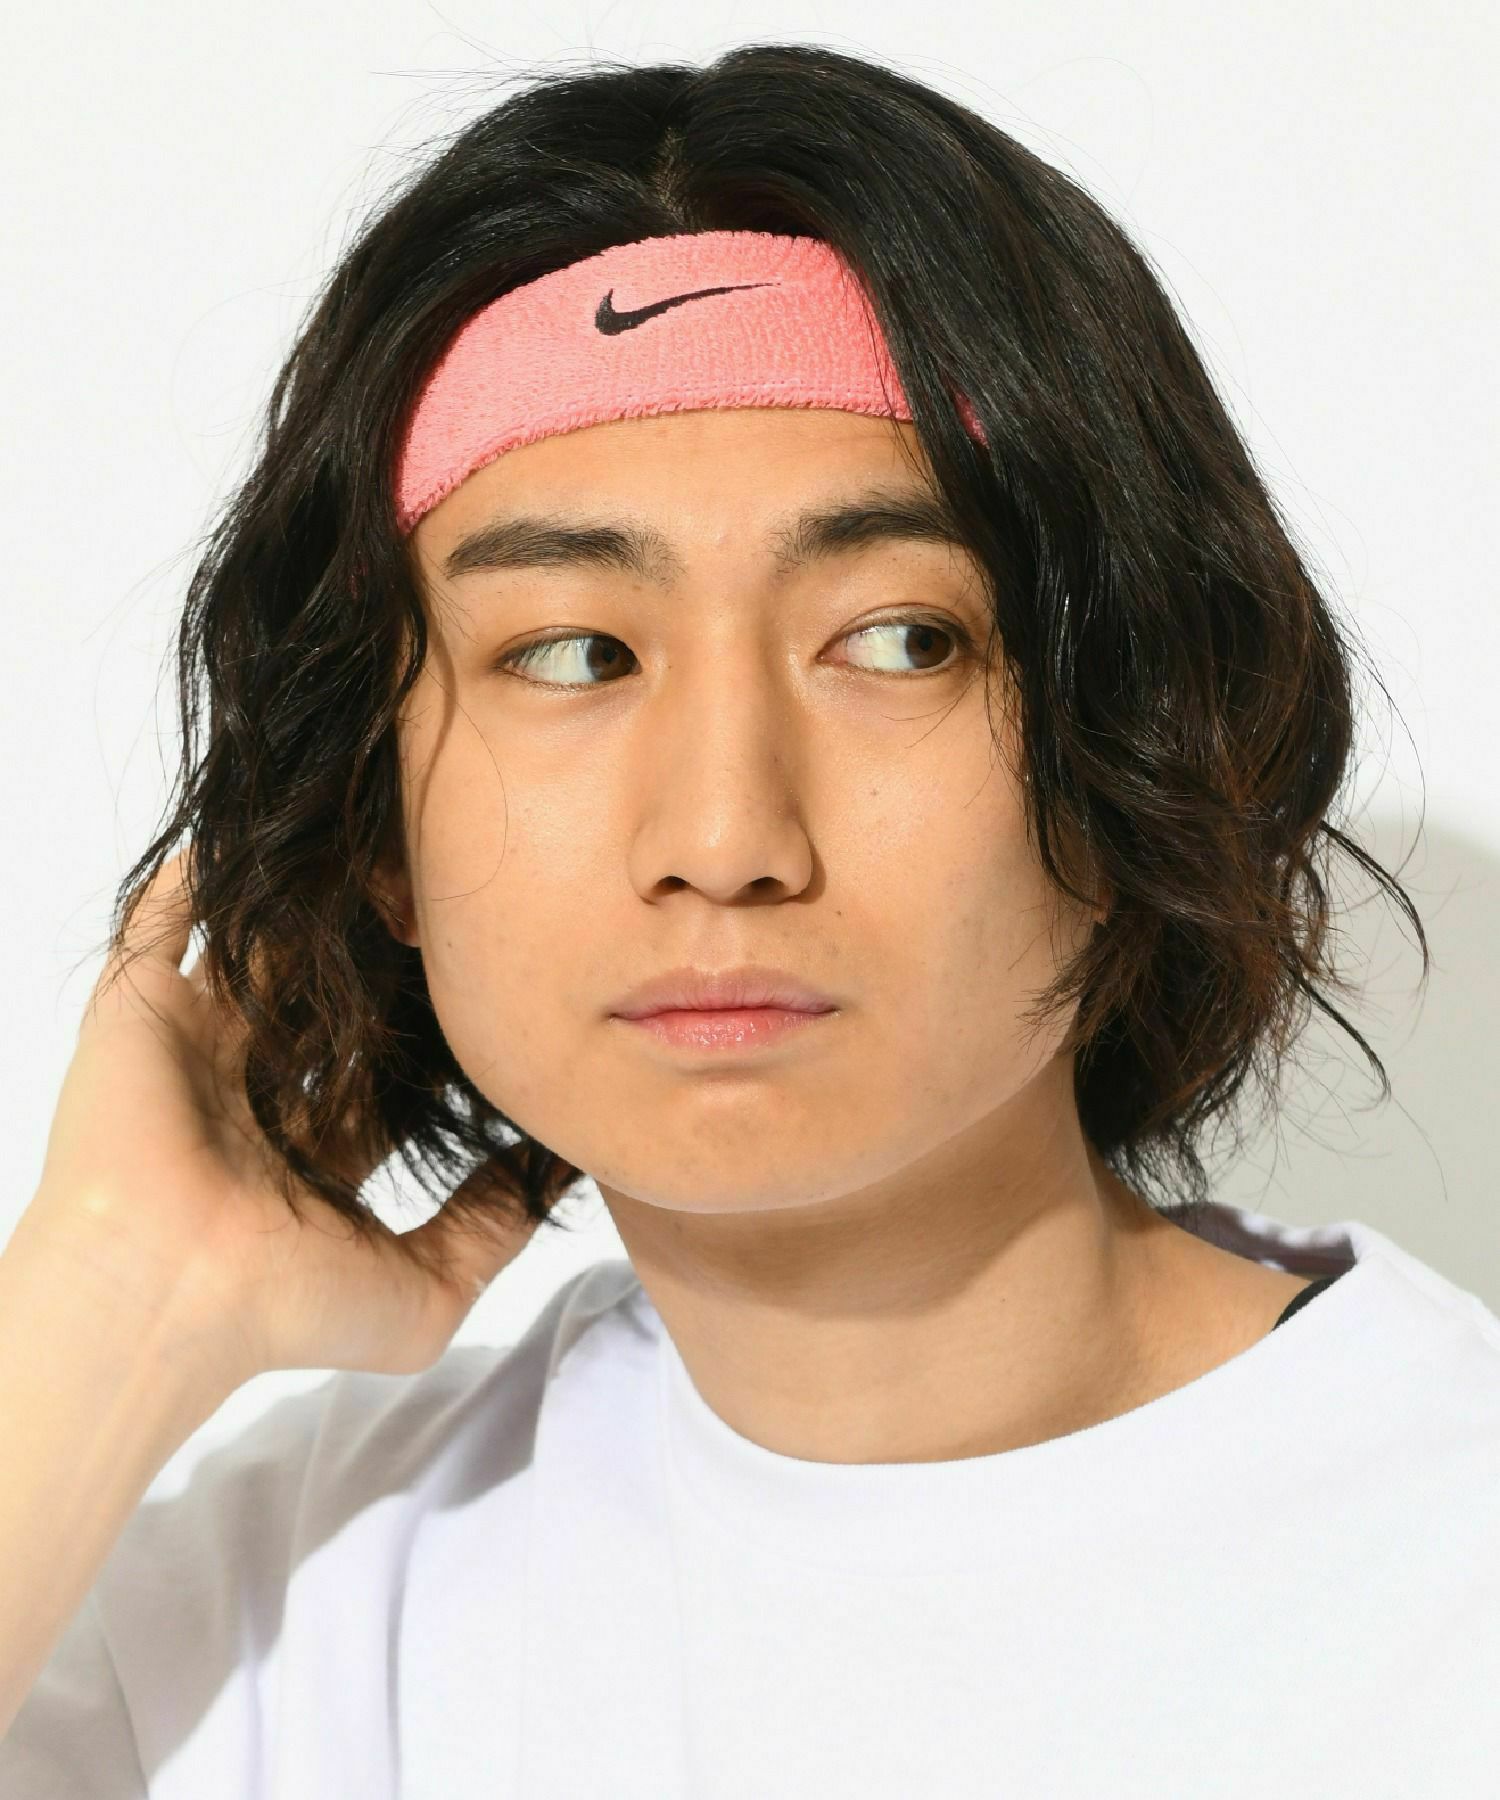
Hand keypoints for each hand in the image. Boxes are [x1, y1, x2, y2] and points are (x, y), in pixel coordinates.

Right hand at [22, 844, 544, 1393]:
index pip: (386, 1067)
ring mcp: (195, 1047)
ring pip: (259, 952)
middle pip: (329, 998)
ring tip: (374, 842)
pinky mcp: (139, 1012)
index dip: (437, 1027)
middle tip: (448, 890)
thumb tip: (556, 1170)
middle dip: (381, 952)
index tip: (497, 974)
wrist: (166, 1295)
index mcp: (316, 1146)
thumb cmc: (288, 1310)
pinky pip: (161, 924)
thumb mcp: (427, 1288)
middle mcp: (257, 1090)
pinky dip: (196, 879)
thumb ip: (493, 1225)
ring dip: (305, 906)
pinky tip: (251, 833)